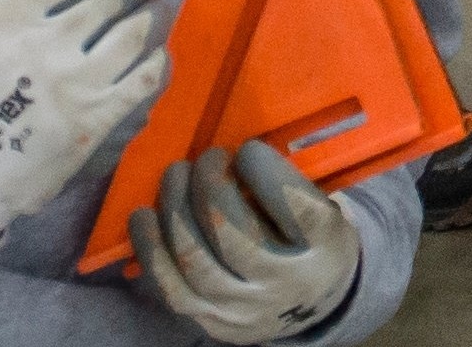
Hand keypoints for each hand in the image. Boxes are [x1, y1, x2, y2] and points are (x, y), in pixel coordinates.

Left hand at [133, 142, 363, 341]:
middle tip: (209, 158)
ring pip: (195, 260)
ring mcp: (245, 309)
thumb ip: (287, 181)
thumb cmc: (311, 241)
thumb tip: (233, 149)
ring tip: (175, 174)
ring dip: (175, 208)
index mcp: (326, 248)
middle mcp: (285, 285)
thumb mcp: (324, 207)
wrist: (311, 308)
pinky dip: (152, 247)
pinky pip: (171, 288)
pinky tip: (145, 215)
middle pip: (234, 236)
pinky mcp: (212, 321)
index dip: (265, 172)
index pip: (298, 212)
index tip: (248, 149)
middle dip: (209, 185)